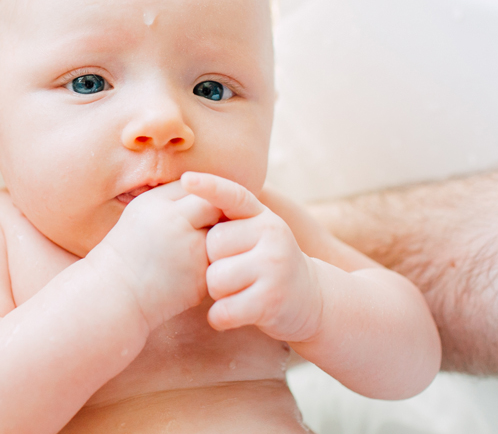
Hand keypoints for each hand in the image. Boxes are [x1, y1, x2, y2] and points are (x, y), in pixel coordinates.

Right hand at [88, 181, 220, 330]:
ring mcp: (191, 250)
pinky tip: (188, 274)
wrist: (114, 296)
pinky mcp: (200, 277)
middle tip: (201, 229)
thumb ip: (174, 200)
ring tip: (192, 252)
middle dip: (212, 216)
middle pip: (214, 206)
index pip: (196, 186)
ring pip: (222, 235)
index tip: (191, 212)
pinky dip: (209, 266)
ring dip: (215, 241)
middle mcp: (175, 222)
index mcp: (156, 203)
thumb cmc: (128, 252)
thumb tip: (213, 194)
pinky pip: (218, 262)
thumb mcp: (141, 213)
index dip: (198, 198)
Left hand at [182, 172, 322, 341]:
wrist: (311, 300)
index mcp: (263, 215)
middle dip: (213, 264)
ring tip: (238, 292)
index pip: (233, 196)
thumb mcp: (257, 232)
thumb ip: (231, 217)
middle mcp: (272, 234)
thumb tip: (188, 187)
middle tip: (235, 272)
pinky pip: (224, 310)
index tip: (186, 179)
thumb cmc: (267, 263)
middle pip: (212, 246)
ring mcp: (274, 267)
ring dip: (218, 293)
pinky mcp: (271, 300)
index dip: (209, 187)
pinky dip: (220, 318)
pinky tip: (233, 315)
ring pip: (215, 280)